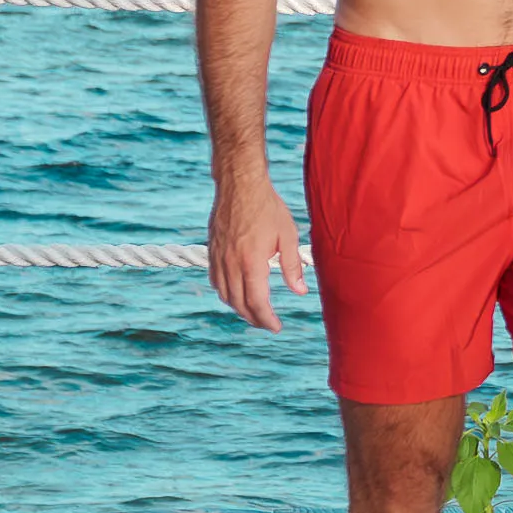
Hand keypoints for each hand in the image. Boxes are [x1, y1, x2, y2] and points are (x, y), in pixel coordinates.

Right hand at [209, 174, 308, 329]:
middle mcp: (231, 263)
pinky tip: (236, 293)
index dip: (266, 319)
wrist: (239, 184)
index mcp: (251, 262)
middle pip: (238, 303)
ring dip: (238, 308)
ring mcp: (218, 257)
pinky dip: (225, 292)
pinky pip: (215, 280)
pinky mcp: (212, 250)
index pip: (256, 302)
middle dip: (254, 318)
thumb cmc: (267, 207)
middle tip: (268, 324)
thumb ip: (292, 265)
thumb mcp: (288, 235)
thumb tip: (300, 291)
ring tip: (254, 312)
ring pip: (224, 294)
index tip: (276, 328)